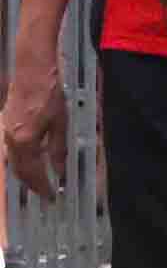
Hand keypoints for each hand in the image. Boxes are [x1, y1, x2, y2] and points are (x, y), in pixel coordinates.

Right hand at [3, 42, 67, 199]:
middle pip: (18, 170)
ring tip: (38, 181)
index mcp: (24, 142)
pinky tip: (29, 159)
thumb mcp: (60, 123)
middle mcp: (10, 141)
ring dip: (24, 173)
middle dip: (31, 183)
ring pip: (12, 162)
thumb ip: (58, 148)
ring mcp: (5, 133)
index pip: (32, 173)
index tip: (52, 196)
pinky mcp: (5, 125)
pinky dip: (20, 160)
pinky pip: (10, 151)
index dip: (42, 186)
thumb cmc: (49, 94)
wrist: (32, 71)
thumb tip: (59, 170)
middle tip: (45, 192)